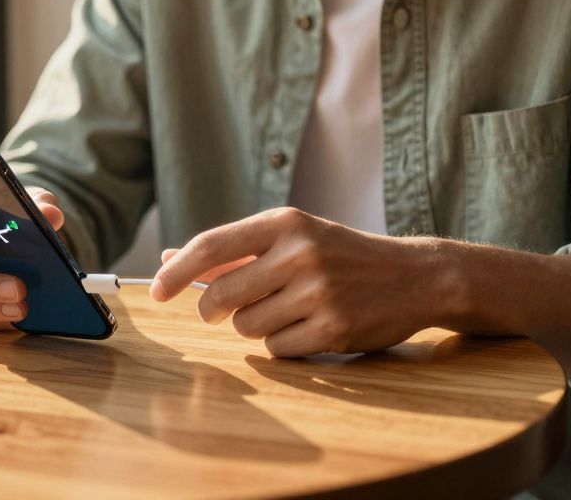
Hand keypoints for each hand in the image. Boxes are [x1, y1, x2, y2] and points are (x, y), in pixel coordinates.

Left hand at [150, 207, 445, 356]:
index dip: (176, 271)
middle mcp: (300, 253)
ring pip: (247, 326)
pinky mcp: (334, 328)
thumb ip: (233, 250)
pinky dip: (283, 343)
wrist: (416, 275)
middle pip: (222, 296)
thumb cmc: (342, 255)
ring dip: (255, 326)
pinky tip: (309, 327)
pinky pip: (276, 348)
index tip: (155, 290)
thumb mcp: (293, 238)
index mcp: (286, 222)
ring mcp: (318, 292)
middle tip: (220, 311)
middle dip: (214, 310)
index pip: (211, 246)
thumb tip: (170, 259)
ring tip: (287, 310)